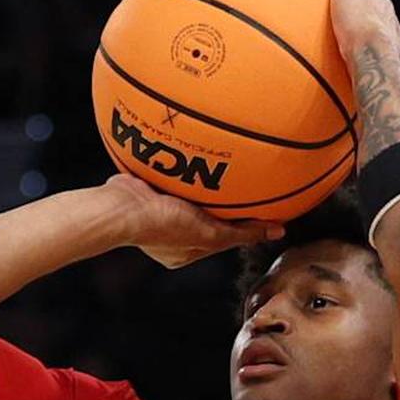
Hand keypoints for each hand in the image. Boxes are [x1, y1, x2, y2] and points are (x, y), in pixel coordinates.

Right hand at [104, 174, 284, 268]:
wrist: (122, 206)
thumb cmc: (161, 228)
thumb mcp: (211, 235)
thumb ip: (243, 234)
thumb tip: (277, 232)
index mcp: (183, 250)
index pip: (221, 236)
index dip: (241, 223)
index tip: (261, 207)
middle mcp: (171, 229)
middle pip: (207, 213)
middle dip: (223, 200)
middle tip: (245, 182)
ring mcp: (158, 207)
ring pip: (192, 192)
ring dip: (206, 179)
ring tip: (225, 162)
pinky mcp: (150, 186)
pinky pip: (176, 173)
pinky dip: (188, 164)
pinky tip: (200, 150)